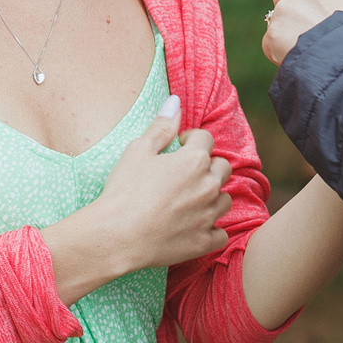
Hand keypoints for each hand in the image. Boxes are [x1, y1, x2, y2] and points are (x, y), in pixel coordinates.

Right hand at [43, 95, 231, 300]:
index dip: (191, 140)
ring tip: (190, 199)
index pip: (206, 139)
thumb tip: (176, 101)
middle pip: (223, 167)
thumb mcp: (138, 150)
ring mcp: (209, 215)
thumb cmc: (124, 190)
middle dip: (207, 166)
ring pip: (225, 199)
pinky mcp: (204, 242)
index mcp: (195, 160)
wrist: (116, 235)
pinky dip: (212, 229)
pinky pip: (221, 233)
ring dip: (213, 196)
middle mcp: (208, 186)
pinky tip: (196, 226)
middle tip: (184, 173)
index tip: (178, 146)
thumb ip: (161, 125)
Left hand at [262, 0, 342, 65]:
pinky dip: (281, 53)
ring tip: (312, 50)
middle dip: (293, 10)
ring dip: (288, 33)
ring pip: (278, 19)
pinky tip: (302, 59)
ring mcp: (286, 9)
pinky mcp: (273, 33)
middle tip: (314, 33)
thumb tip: (320, 8)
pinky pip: (271, 43)